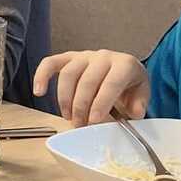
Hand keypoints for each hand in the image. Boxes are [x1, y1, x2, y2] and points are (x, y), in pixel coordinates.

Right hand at [32, 49, 149, 124]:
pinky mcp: (68, 57)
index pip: (110, 83)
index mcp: (125, 64)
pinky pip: (50, 63)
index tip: (93, 121)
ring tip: (68, 117)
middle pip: (87, 80)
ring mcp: (84, 55)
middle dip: (81, 106)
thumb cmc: (129, 85)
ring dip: (65, 99)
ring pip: (68, 74)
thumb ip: (139, 104)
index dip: (101, 102)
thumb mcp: (141, 94)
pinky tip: (39, 92)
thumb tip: (134, 112)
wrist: (123, 70)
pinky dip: (41, 76)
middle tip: (80, 125)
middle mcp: (104, 56)